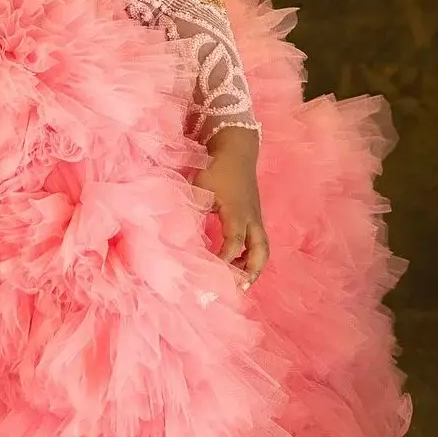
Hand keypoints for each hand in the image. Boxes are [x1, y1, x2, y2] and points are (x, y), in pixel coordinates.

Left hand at [196, 126, 269, 288]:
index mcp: (237, 212)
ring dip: (252, 265)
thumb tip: (175, 232)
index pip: (234, 242)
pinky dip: (250, 254)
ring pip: (262, 248)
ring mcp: (255, 217)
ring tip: (237, 279)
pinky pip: (257, 240)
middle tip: (237, 288)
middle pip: (260, 251)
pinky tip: (236, 260)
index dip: (225, 260)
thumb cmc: (216, 167)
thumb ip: (191, 208)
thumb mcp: (201, 187)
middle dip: (251, 272)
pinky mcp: (254, 215)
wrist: (237, 149)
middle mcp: (251, 218)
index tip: (212, 274)